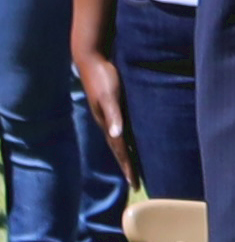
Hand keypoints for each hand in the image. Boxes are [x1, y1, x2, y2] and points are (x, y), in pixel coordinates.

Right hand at [75, 48, 137, 186]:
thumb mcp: (110, 96)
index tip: (135, 182)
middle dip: (128, 166)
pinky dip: (130, 137)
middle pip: (119, 149)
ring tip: (137, 166)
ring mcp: (110, 114)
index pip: (120, 151)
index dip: (128, 166)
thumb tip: (116, 135)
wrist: (92, 58)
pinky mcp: (114, 106)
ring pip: (121, 139)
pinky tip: (137, 139)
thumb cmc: (103, 76)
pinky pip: (124, 127)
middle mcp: (108, 122)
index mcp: (108, 123)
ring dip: (129, 153)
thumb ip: (114, 115)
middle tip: (136, 182)